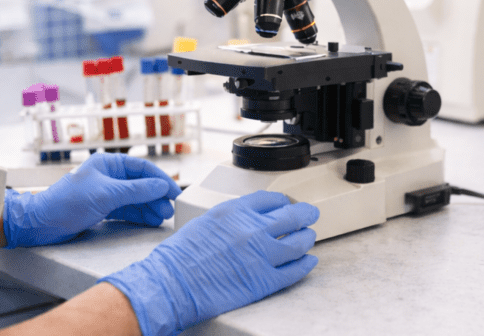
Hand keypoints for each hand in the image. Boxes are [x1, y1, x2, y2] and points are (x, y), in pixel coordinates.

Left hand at [4, 153, 180, 247]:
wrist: (40, 224)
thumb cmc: (67, 203)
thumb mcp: (106, 194)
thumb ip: (136, 190)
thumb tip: (161, 186)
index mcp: (108, 163)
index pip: (142, 169)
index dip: (160, 180)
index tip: (175, 192)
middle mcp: (108, 176)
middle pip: (140, 184)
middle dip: (156, 197)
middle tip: (169, 210)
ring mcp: (106, 193)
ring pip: (135, 199)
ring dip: (149, 207)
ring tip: (161, 218)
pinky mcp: (102, 209)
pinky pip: (127, 210)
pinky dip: (138, 215)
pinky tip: (149, 221)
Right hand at [100, 191, 318, 335]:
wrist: (172, 284)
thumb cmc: (179, 257)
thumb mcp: (204, 222)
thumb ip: (229, 218)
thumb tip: (243, 221)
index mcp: (235, 211)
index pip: (270, 199)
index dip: (283, 201)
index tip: (286, 203)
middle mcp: (252, 229)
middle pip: (291, 216)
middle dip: (305, 214)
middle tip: (311, 214)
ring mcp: (261, 255)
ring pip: (298, 243)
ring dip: (307, 238)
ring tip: (310, 237)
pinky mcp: (264, 281)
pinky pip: (294, 270)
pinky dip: (305, 265)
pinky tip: (309, 261)